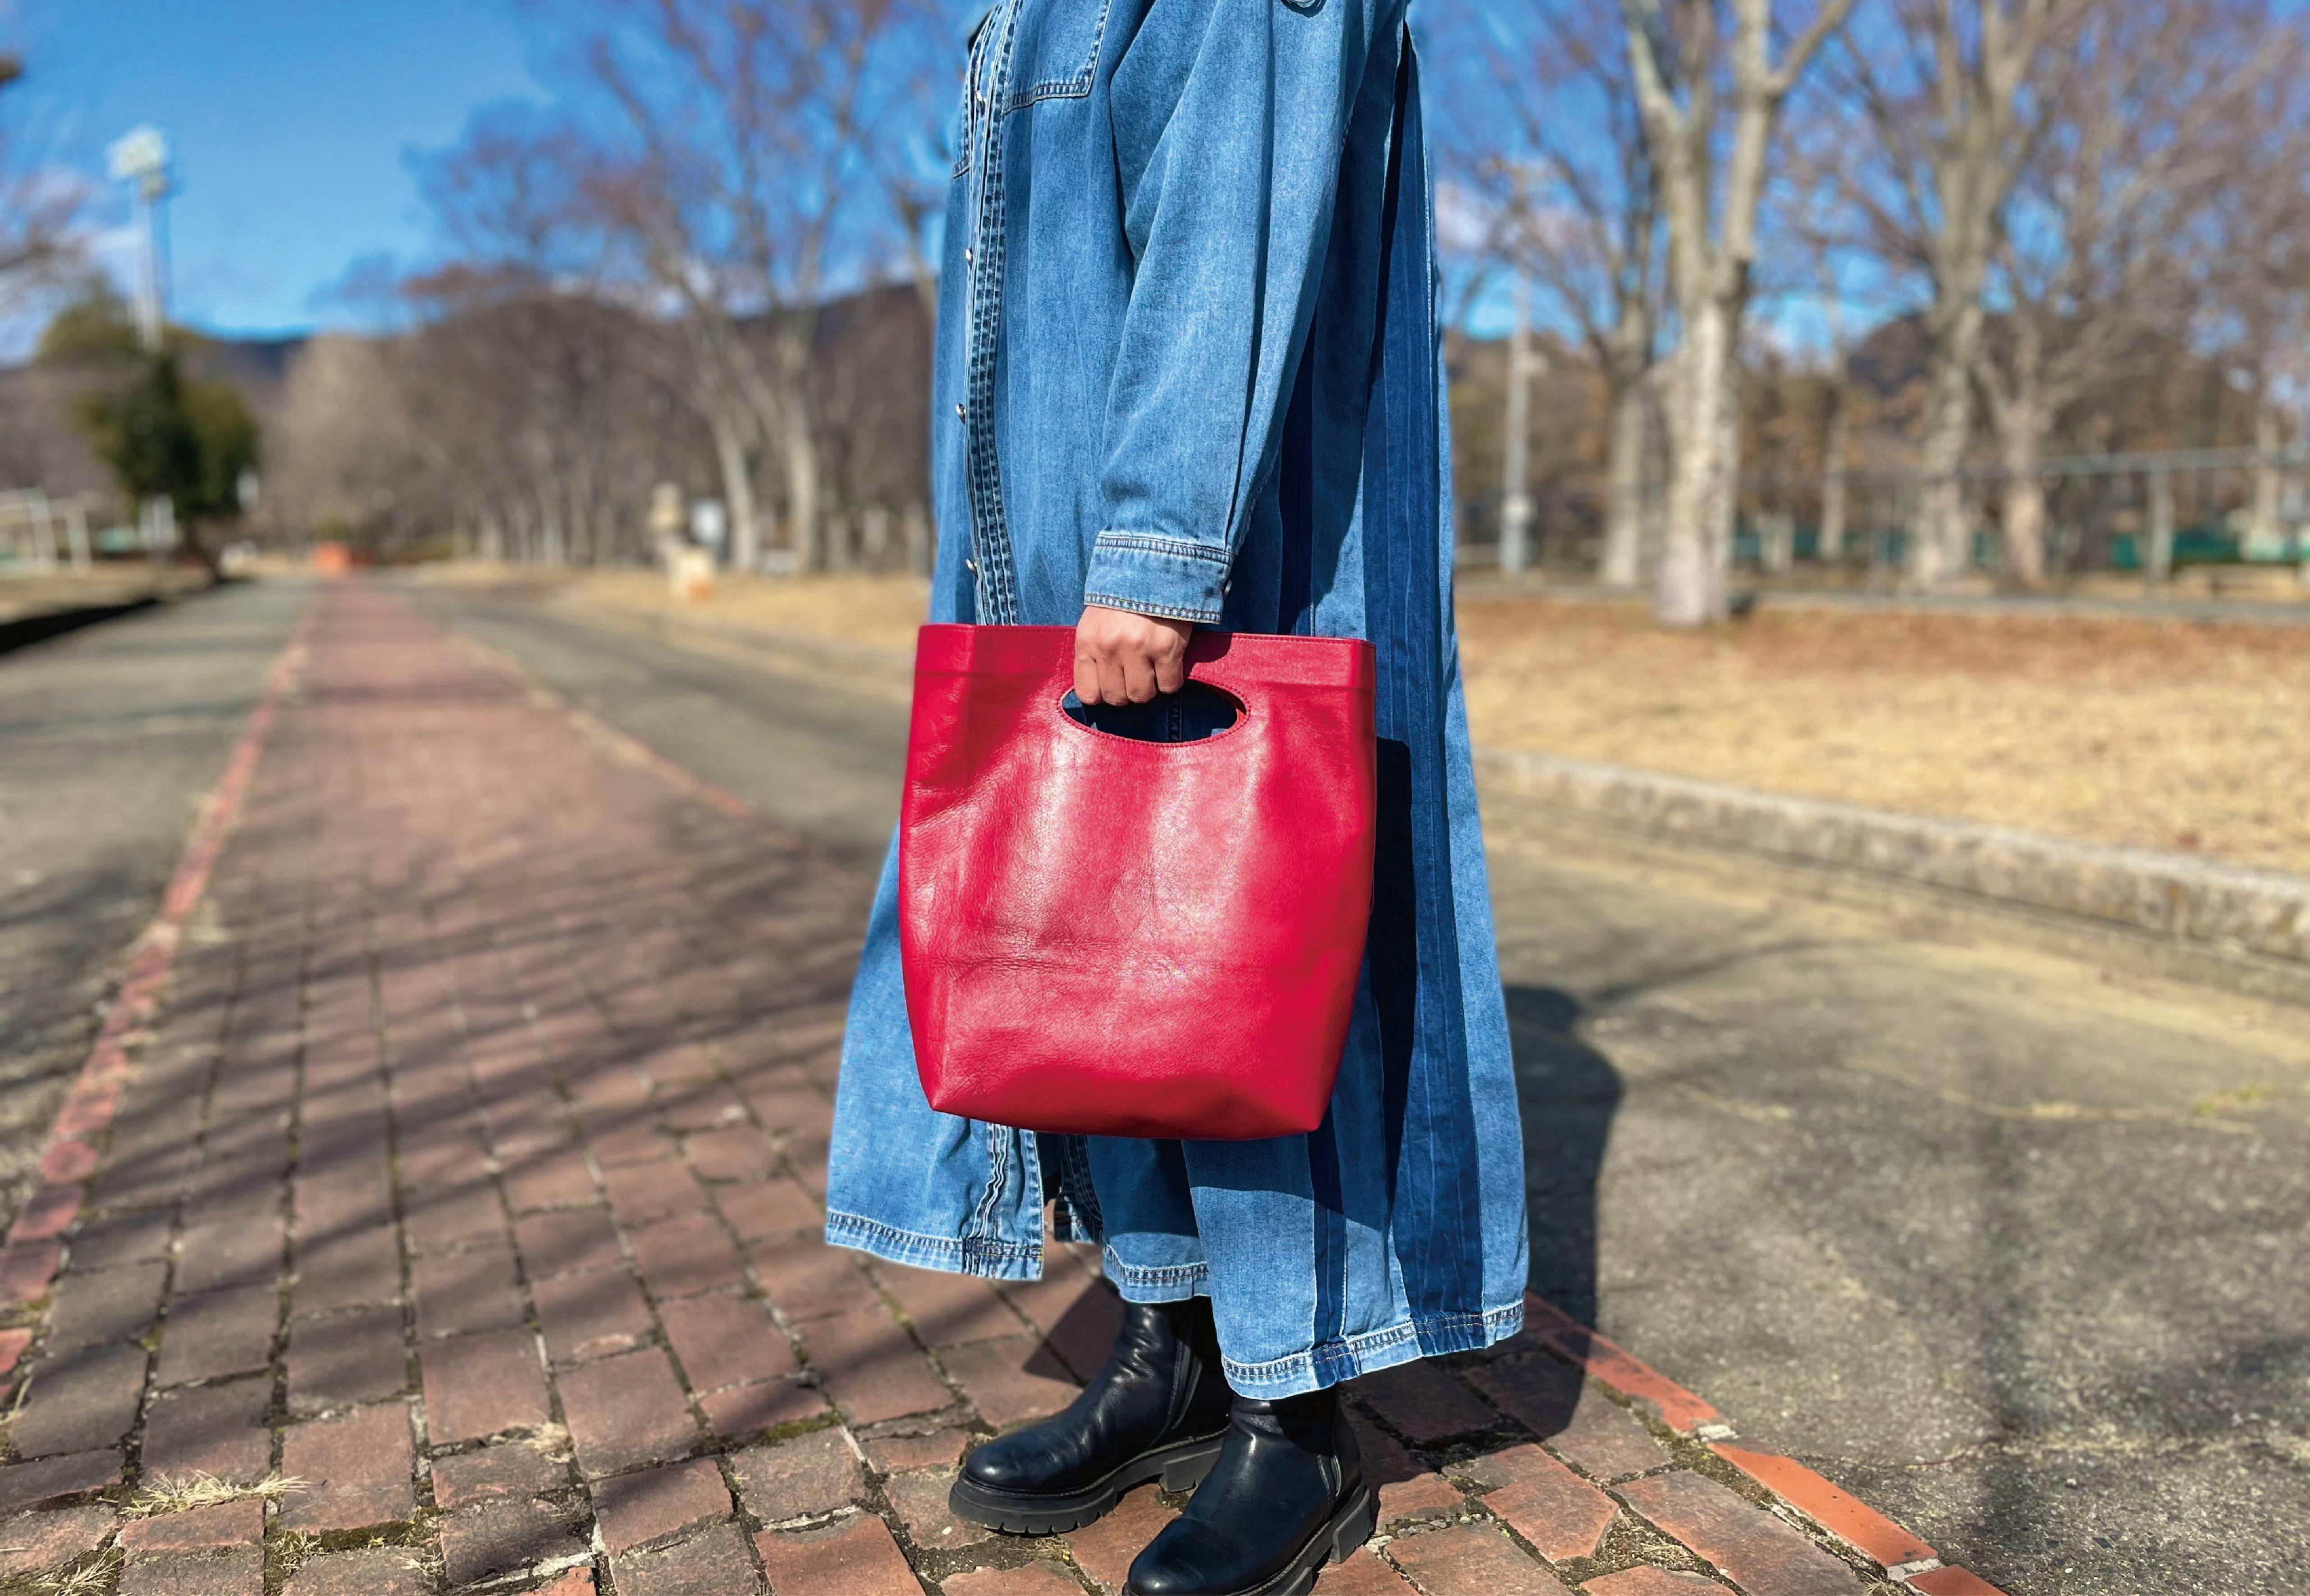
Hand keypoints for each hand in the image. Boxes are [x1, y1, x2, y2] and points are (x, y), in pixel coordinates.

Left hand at [1074, 605, 1192, 705]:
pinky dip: (1171, 679)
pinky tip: (1169, 663)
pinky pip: (1169, 686)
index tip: (1113, 683)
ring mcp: (1138, 649)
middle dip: (1128, 690)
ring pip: (1142, 695)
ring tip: (1153, 667)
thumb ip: (1094, 652)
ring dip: (1150, 686)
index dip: (1103, 693)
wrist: (1155, 565)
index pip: (1088, 694)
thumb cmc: (1123, 596)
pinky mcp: (1167, 648)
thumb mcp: (1095, 621)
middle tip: (1136, 672)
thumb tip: (1099, 689)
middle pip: (1117, 698)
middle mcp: (1110, 648)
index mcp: (1088, 642)